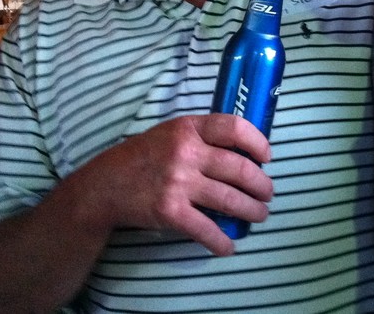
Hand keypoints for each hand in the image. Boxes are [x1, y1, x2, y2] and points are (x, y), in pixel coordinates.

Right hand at [89, 114, 272, 255]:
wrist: (105, 186)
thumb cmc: (144, 156)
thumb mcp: (172, 133)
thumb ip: (203, 136)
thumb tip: (244, 151)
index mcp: (188, 128)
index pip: (234, 127)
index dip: (257, 142)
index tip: (267, 156)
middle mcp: (186, 152)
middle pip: (239, 168)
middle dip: (261, 184)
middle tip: (268, 193)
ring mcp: (178, 182)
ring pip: (229, 199)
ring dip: (251, 210)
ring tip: (259, 214)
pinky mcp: (170, 211)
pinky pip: (205, 228)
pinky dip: (221, 240)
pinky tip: (228, 246)